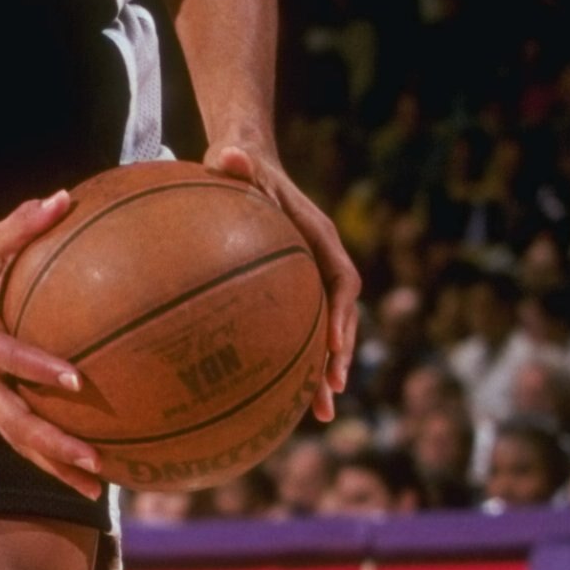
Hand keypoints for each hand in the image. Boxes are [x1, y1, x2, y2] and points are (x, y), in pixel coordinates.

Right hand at [0, 192, 104, 499]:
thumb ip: (23, 224)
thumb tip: (65, 198)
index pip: (6, 357)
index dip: (38, 369)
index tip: (76, 381)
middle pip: (12, 421)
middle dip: (53, 445)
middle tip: (95, 461)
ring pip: (15, 438)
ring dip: (53, 464)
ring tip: (97, 487)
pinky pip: (17, 432)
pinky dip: (47, 454)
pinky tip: (82, 469)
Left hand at [205, 142, 360, 422]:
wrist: (244, 159)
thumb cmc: (239, 161)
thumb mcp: (234, 157)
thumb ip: (233, 159)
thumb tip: (226, 155)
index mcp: (317, 235)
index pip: (342, 278)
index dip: (342, 314)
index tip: (336, 346)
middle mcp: (319, 261)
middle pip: (339, 316)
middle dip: (338, 357)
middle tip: (331, 394)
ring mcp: (305, 278)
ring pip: (321, 330)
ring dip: (322, 370)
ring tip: (318, 413)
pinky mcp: (285, 290)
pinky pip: (293, 328)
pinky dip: (290, 361)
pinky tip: (271, 396)